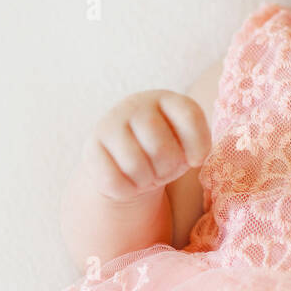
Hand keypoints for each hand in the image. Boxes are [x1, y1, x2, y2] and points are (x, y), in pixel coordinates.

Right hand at [82, 90, 210, 202]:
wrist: (126, 159)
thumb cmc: (166, 149)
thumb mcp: (186, 143)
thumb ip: (197, 144)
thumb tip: (193, 158)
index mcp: (166, 99)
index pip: (190, 116)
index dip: (199, 145)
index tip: (195, 161)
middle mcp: (136, 104)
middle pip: (160, 147)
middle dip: (168, 168)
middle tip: (165, 171)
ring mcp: (110, 123)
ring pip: (135, 166)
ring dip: (147, 181)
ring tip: (147, 175)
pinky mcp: (91, 147)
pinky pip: (113, 181)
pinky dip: (127, 190)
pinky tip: (129, 182)